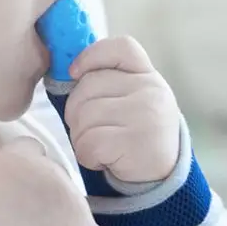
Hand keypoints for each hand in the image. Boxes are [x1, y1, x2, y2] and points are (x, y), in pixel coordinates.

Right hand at [0, 136, 105, 225]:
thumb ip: (1, 179)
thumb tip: (13, 191)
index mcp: (20, 157)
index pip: (31, 149)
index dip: (25, 172)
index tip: (15, 192)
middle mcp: (52, 171)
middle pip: (57, 177)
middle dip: (46, 196)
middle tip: (25, 224)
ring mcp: (73, 200)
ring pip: (75, 206)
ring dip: (63, 221)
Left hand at [65, 36, 179, 183]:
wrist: (160, 177)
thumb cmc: (133, 134)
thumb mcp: (130, 100)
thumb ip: (106, 82)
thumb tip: (65, 72)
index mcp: (147, 75)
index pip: (120, 47)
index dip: (90, 56)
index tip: (75, 72)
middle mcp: (151, 90)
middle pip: (89, 85)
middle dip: (76, 110)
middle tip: (90, 129)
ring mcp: (145, 115)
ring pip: (84, 116)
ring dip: (81, 137)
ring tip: (100, 146)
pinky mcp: (134, 142)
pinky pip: (88, 143)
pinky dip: (87, 156)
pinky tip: (104, 160)